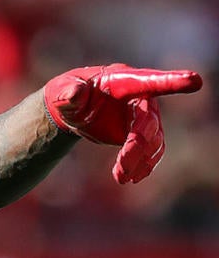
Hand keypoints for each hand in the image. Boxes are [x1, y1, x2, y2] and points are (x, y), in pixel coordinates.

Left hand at [44, 64, 202, 183]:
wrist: (73, 110)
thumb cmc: (67, 93)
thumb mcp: (62, 91)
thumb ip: (67, 92)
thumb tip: (73, 94)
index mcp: (122, 80)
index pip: (149, 80)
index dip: (170, 81)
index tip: (195, 80)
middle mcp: (140, 97)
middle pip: (148, 122)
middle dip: (138, 146)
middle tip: (122, 167)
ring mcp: (145, 115)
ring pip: (153, 140)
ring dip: (141, 160)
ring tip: (121, 177)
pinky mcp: (144, 132)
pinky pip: (152, 150)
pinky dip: (145, 164)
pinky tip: (132, 176)